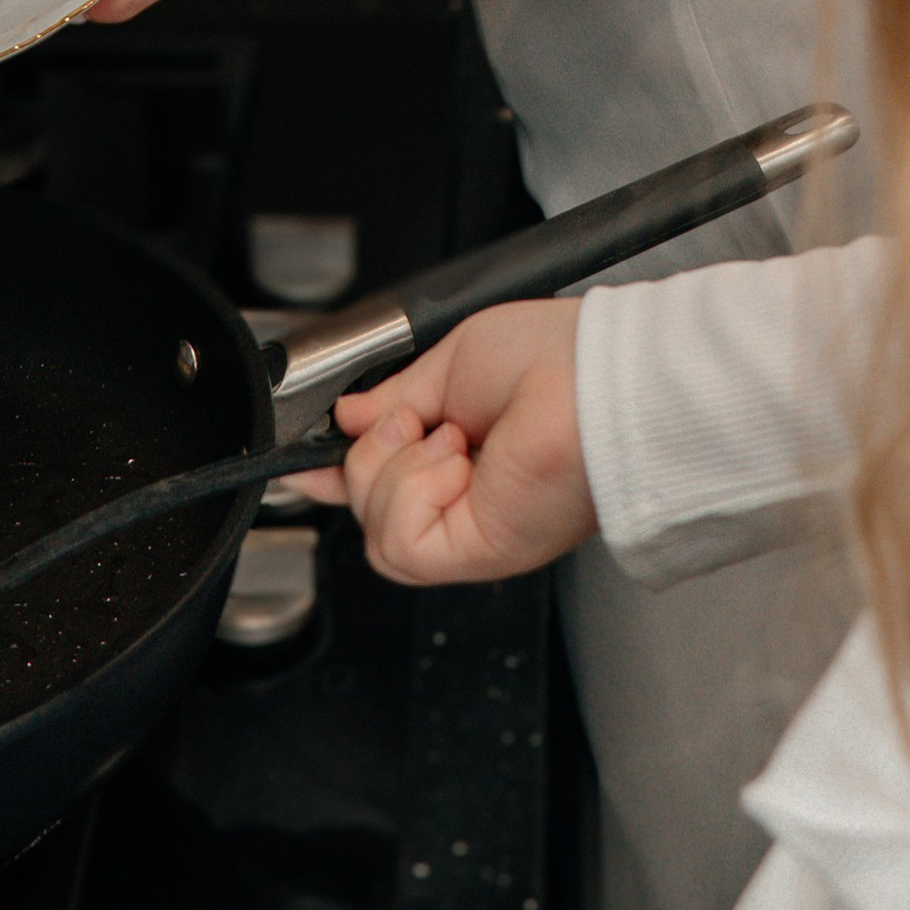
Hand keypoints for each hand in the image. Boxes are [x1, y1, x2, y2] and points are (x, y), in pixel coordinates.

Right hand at [289, 302, 593, 585]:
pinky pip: (399, 545)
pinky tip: (451, 462)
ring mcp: (473, 532)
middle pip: (371, 514)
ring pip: (376, 536)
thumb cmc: (556, 358)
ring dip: (391, 472)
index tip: (309, 467)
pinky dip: (409, 492)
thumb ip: (396, 396)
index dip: (341, 479)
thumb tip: (348, 416)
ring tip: (446, 436)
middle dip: (371, 457)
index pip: (388, 488)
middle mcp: (472, 503)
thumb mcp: (453, 361)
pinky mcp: (475, 551)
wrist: (599, 378)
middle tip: (417, 418)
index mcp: (470, 460)